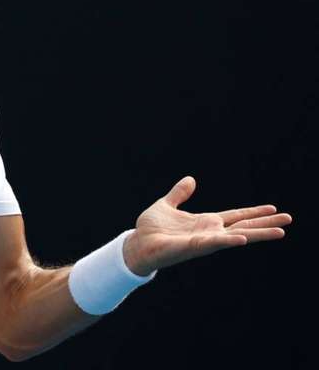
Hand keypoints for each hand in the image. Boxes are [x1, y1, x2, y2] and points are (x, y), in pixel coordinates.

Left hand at [122, 176, 292, 275]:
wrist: (137, 244)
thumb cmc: (151, 229)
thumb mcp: (166, 205)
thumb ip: (179, 194)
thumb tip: (190, 179)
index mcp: (205, 222)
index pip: (235, 216)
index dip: (253, 212)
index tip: (273, 208)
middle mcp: (209, 232)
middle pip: (243, 227)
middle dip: (265, 224)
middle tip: (289, 220)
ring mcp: (204, 241)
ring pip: (236, 237)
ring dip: (257, 234)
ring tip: (280, 232)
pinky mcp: (192, 246)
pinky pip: (213, 243)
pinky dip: (228, 241)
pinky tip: (243, 239)